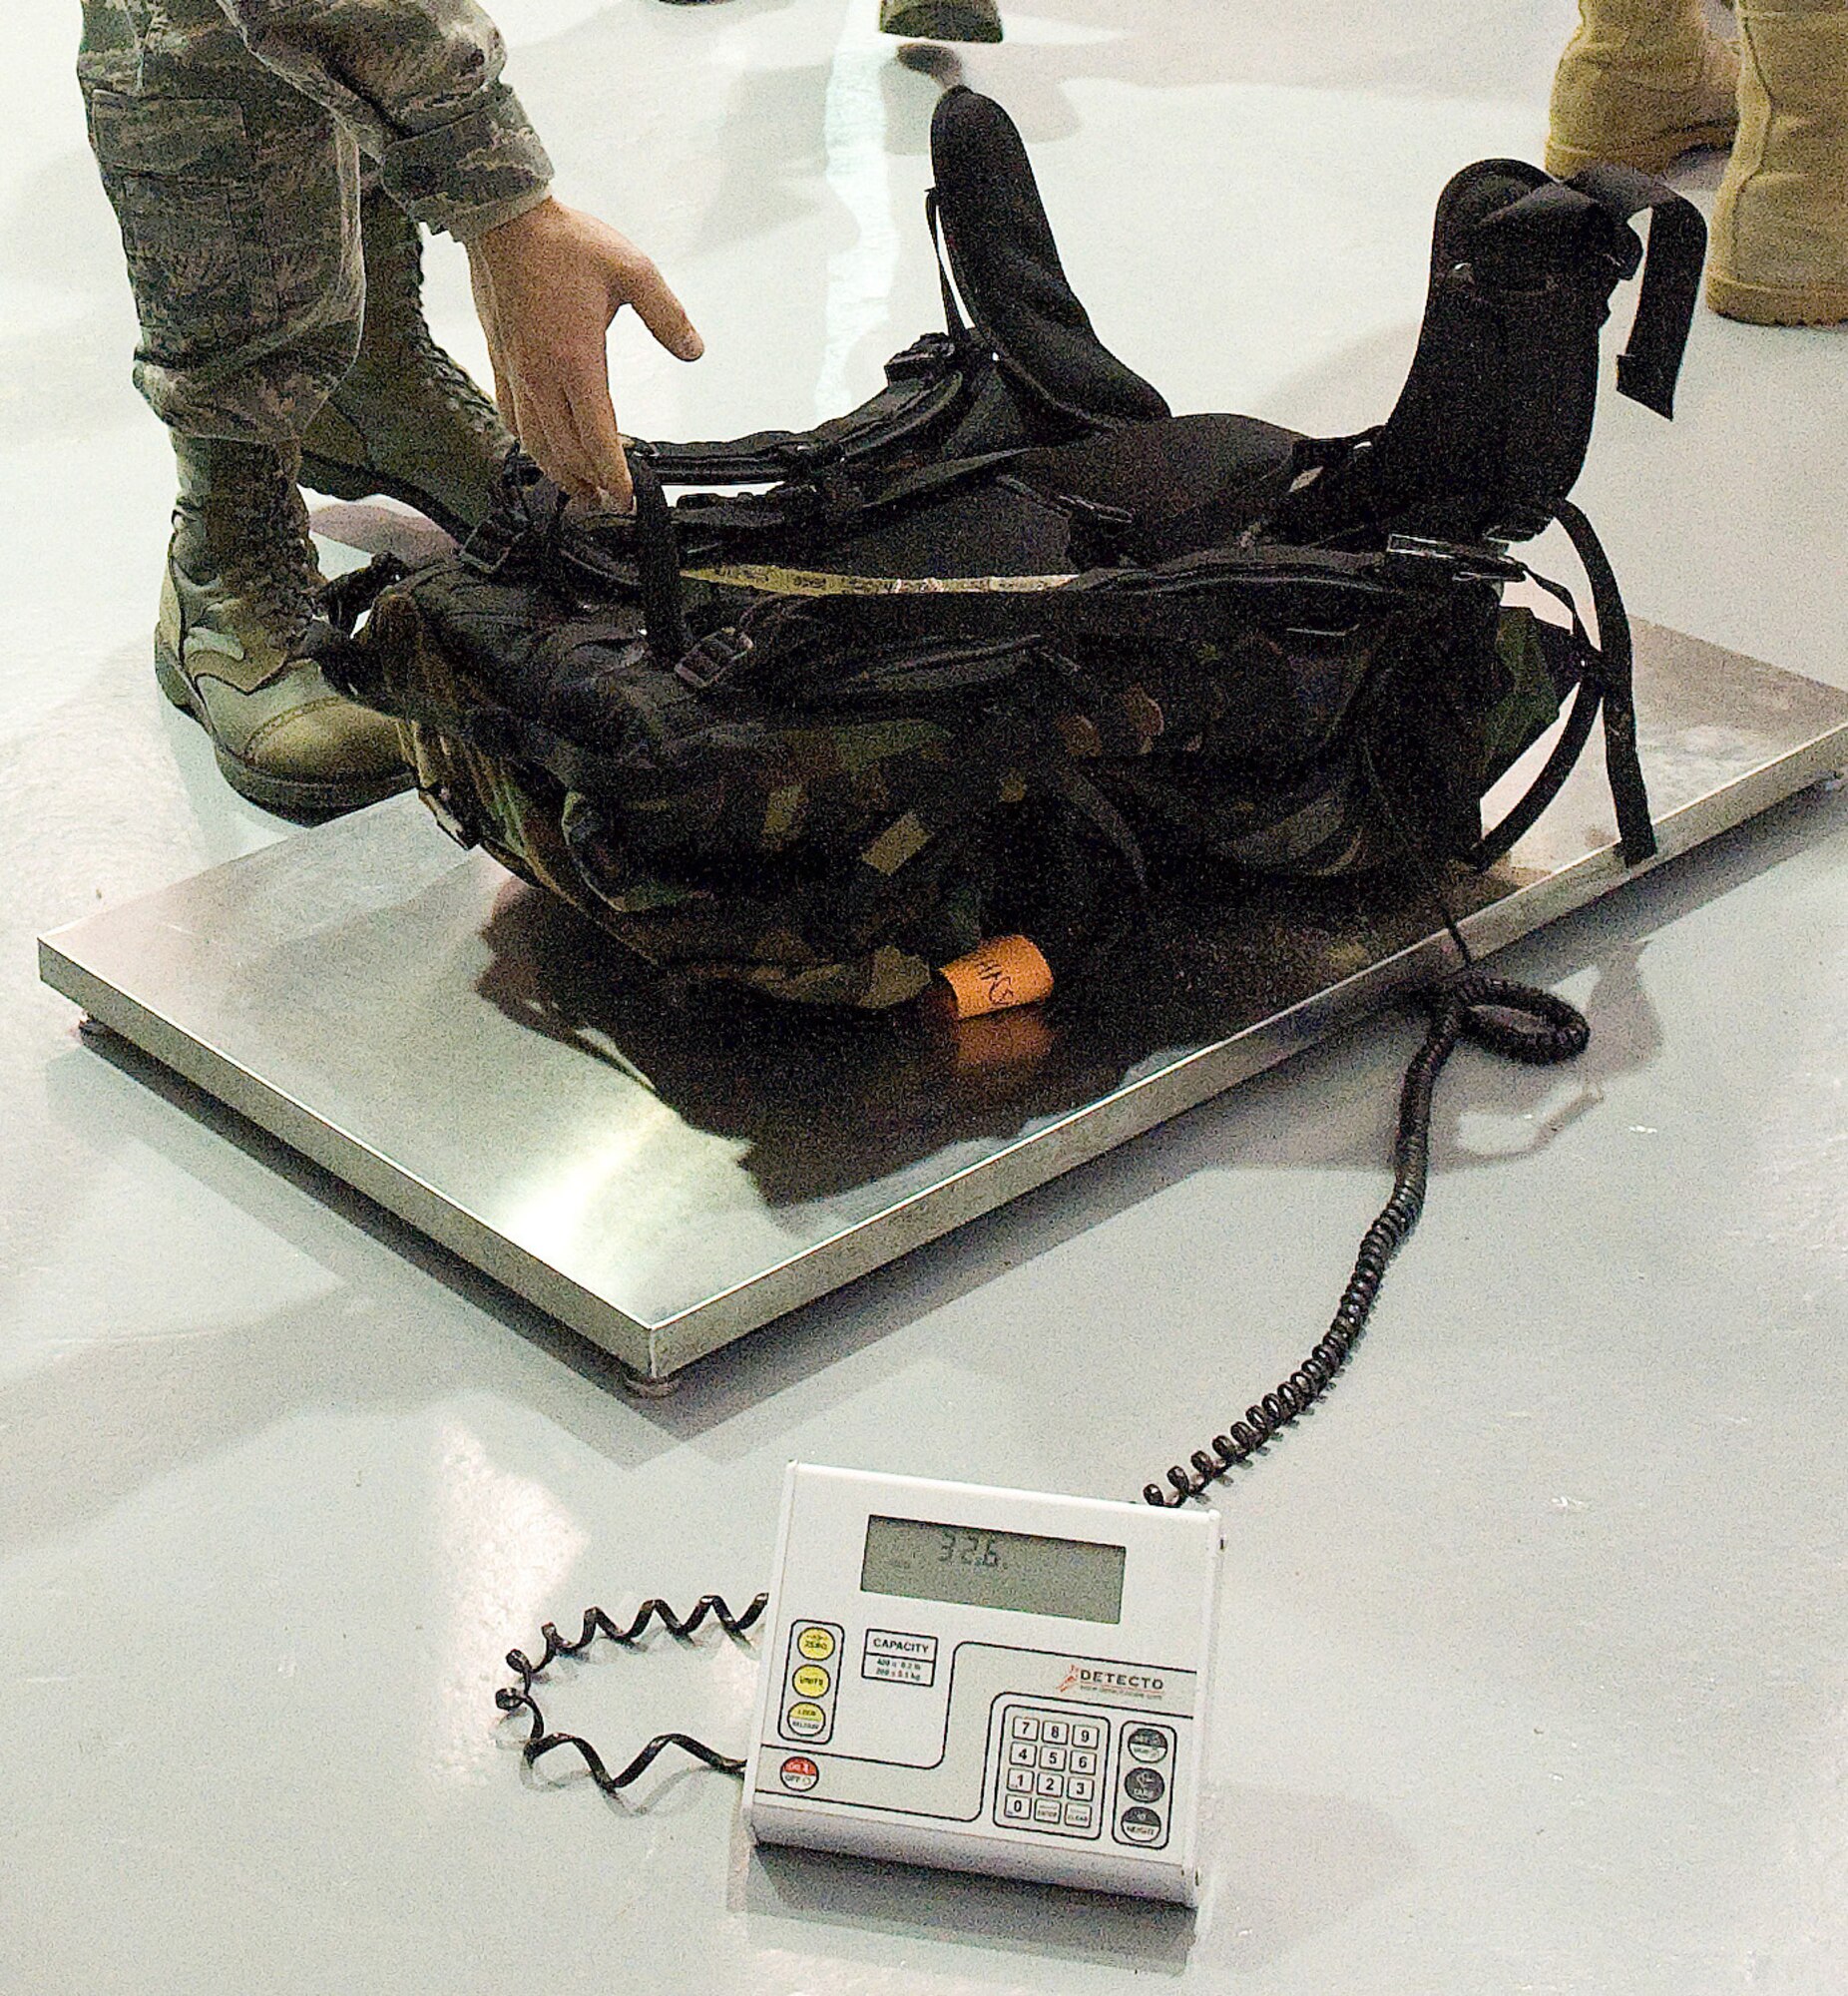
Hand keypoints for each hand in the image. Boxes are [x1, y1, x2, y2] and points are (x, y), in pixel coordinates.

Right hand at [466, 197, 702, 507]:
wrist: (503, 218)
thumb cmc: (564, 241)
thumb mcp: (633, 270)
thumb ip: (668, 315)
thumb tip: (694, 350)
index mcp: (575, 359)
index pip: (596, 436)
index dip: (612, 473)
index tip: (626, 496)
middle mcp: (540, 375)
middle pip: (564, 451)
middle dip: (590, 484)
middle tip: (612, 504)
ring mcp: (515, 371)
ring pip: (535, 442)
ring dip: (559, 473)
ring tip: (582, 490)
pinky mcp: (500, 361)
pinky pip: (511, 417)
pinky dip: (530, 444)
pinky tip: (543, 450)